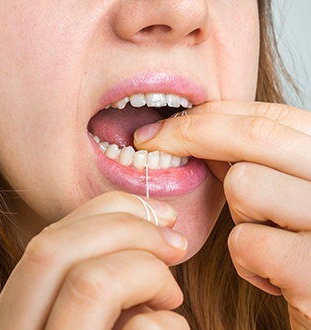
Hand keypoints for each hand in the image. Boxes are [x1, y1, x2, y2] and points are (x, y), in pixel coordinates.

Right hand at [0, 191, 188, 329]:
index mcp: (13, 316)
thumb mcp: (95, 312)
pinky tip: (169, 327)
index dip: (109, 211)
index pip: (48, 238)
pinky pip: (133, 329)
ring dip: (147, 272)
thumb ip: (100, 276)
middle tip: (175, 240)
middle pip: (56, 246)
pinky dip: (163, 322)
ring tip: (170, 296)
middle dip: (128, 228)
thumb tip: (148, 228)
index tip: (159, 213)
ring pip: (90, 280)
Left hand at [134, 101, 310, 328]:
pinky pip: (246, 242)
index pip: (268, 116)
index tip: (165, 126)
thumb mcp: (282, 193)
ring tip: (263, 235)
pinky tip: (270, 274)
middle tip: (151, 142)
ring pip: (244, 185)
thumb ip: (252, 159)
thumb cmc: (300, 245)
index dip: (208, 116)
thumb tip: (195, 130)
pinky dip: (245, 259)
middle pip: (255, 134)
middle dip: (191, 133)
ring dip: (239, 214)